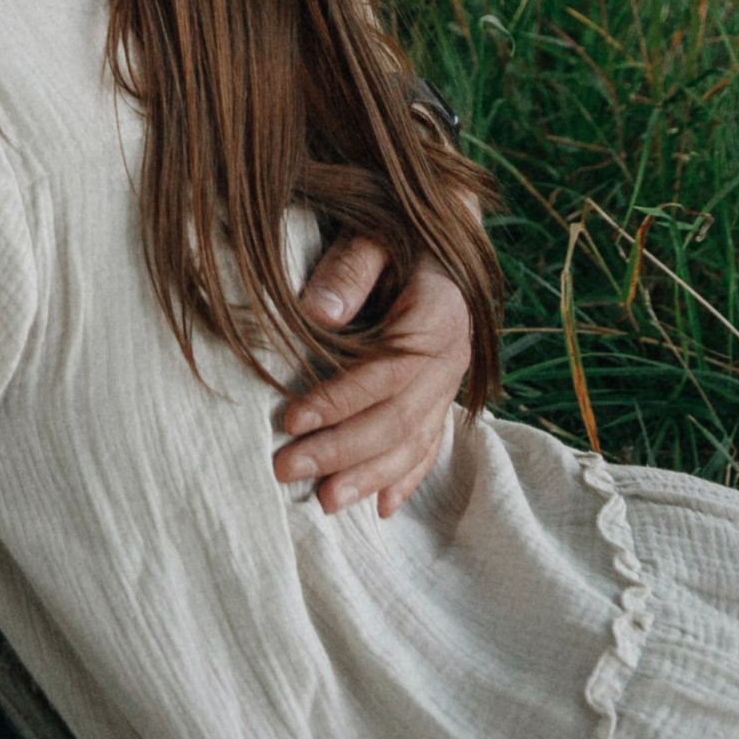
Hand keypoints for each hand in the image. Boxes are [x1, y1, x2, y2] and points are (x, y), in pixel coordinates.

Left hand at [272, 248, 471, 517]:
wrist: (442, 232)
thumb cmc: (395, 231)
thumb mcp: (372, 234)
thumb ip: (348, 270)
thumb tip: (315, 313)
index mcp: (439, 316)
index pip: (387, 373)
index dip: (339, 400)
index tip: (291, 419)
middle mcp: (452, 358)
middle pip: (398, 418)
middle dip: (341, 450)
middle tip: (285, 470)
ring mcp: (451, 383)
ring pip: (414, 441)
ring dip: (369, 476)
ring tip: (324, 502)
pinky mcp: (444, 397)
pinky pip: (430, 445)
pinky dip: (406, 478)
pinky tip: (381, 507)